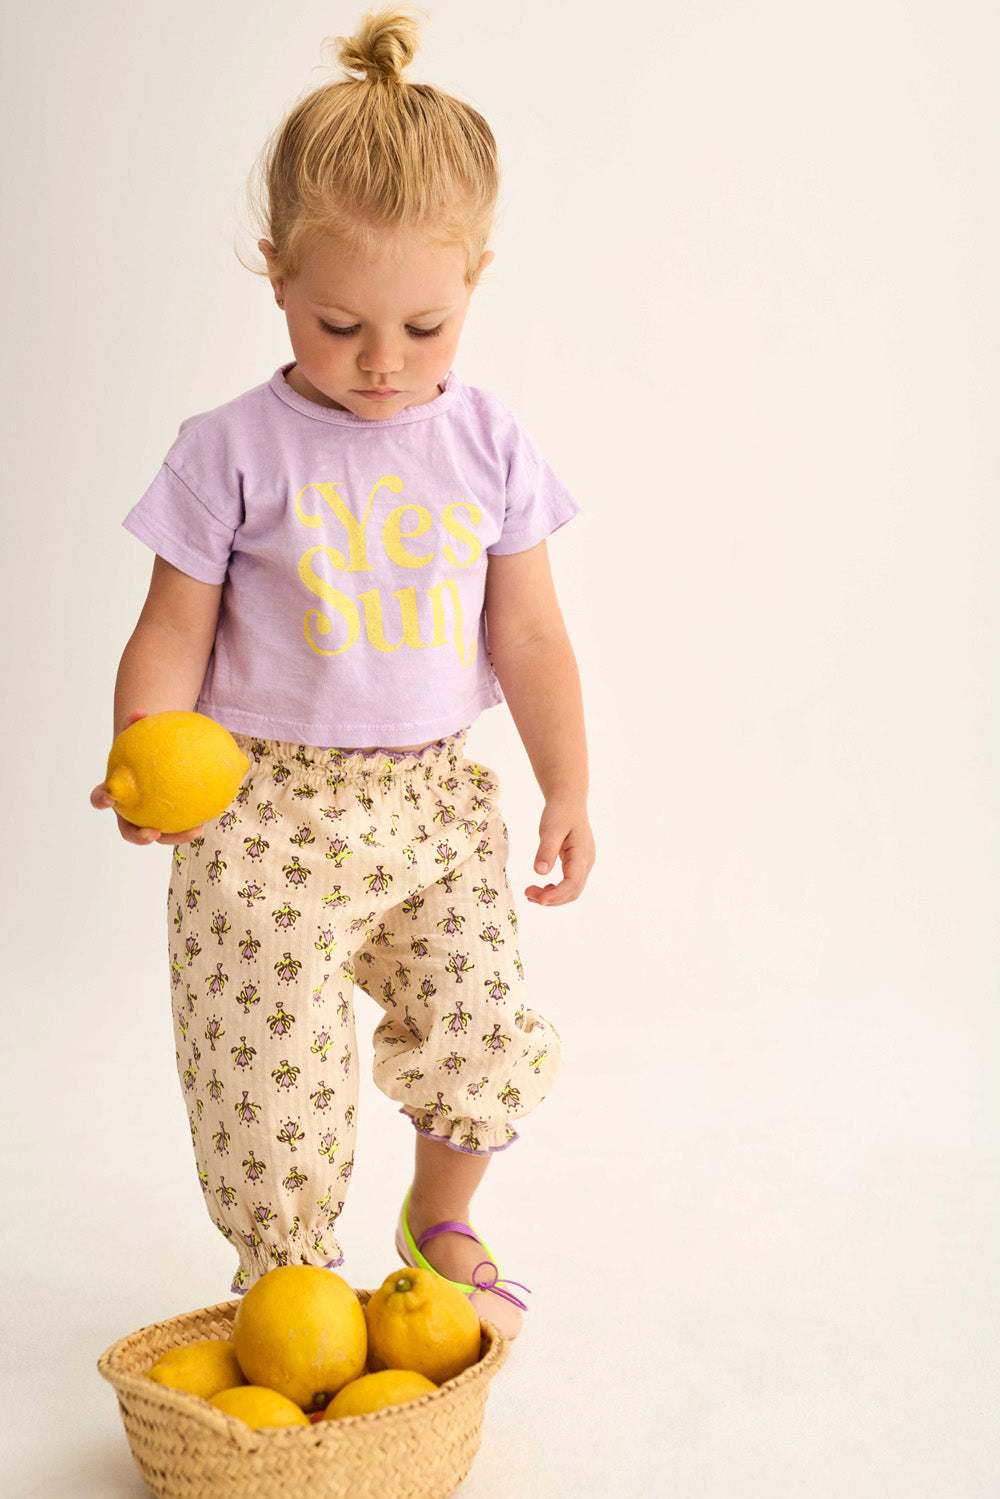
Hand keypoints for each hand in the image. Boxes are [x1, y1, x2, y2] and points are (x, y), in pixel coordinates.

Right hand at [90, 709, 203, 846]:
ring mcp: (148, 820)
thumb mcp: (139, 735)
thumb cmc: (142, 748)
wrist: (153, 759)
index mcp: (117, 793)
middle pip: (129, 830)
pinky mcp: (168, 821)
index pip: (101, 798)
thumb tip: (140, 712)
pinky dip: (194, 822)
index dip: (102, 800)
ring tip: (195, 830)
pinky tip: (212, 817)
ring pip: (160, 834)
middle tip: (153, 833)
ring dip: (176, 837)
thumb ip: (137, 724)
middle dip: (139, 836)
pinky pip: (181, 824)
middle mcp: (130, 812)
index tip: (108, 799)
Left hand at [525, 797, 594, 906]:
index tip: (539, 900)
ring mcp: (583, 864)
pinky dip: (556, 890)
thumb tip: (540, 872)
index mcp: (582, 854)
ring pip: (572, 890)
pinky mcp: (577, 864)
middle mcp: (586, 862)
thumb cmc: (560, 812)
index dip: (557, 895)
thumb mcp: (550, 829)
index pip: (573, 883)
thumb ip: (546, 850)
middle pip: (573, 891)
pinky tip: (542, 888)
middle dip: (552, 898)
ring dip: (553, 896)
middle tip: (528, 894)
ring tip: (530, 894)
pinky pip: (569, 883)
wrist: (568, 801)